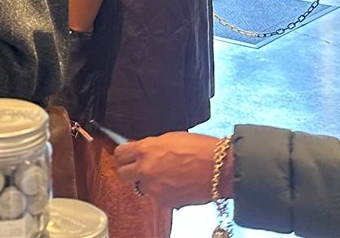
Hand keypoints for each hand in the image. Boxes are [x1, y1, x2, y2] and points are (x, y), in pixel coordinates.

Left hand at [114, 132, 231, 208]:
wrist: (220, 168)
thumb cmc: (200, 148)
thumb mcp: (170, 138)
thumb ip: (151, 145)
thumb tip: (140, 150)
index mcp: (146, 149)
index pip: (120, 153)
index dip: (123, 154)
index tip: (126, 155)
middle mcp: (146, 169)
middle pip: (122, 174)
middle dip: (129, 170)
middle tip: (138, 167)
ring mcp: (154, 188)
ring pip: (142, 186)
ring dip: (149, 182)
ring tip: (167, 174)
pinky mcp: (165, 201)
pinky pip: (157, 196)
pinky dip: (163, 191)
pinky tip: (176, 183)